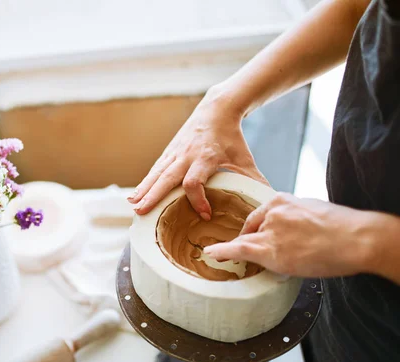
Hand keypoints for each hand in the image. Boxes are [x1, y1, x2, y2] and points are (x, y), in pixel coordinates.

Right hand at [127, 94, 266, 218]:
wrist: (217, 109)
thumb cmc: (232, 137)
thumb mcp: (245, 158)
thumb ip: (253, 180)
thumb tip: (267, 199)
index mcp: (205, 157)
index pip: (194, 181)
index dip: (198, 200)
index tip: (205, 214)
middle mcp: (186, 155)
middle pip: (166, 178)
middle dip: (153, 195)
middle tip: (141, 211)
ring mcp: (175, 153)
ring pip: (156, 174)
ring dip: (144, 190)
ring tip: (132, 205)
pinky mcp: (169, 152)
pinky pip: (155, 169)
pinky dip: (145, 182)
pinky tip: (135, 195)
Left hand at [203, 193, 368, 277]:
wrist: (358, 238)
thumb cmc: (344, 228)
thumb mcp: (314, 211)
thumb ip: (297, 218)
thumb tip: (294, 230)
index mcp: (282, 200)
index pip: (261, 215)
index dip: (256, 229)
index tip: (251, 235)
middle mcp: (272, 212)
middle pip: (252, 229)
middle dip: (251, 241)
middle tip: (255, 253)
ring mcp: (270, 231)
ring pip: (248, 242)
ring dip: (239, 251)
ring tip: (232, 257)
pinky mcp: (271, 250)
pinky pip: (240, 250)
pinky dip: (223, 252)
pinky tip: (211, 254)